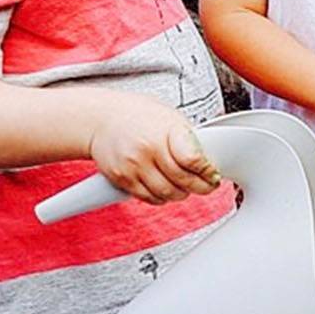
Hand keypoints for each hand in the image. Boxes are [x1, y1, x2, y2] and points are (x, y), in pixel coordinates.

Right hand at [87, 93, 221, 204]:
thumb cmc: (139, 116)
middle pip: (183, 181)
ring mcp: (133, 166)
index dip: (208, 171)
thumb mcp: (171, 118)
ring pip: (167, 194)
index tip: (213, 174)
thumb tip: (209, 162)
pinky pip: (149, 198)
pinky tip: (166, 187)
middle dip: (201, 187)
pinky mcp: (122, 179)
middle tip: (207, 185)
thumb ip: (189, 140)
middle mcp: (148, 150)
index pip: (194, 160)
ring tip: (185, 186)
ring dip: (181, 194)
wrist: (101, 119)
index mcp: (166, 131)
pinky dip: (162, 197)